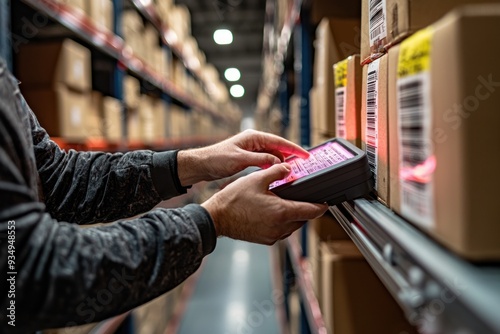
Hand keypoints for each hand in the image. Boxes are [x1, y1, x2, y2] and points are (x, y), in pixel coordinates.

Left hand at [177, 129, 308, 186]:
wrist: (202, 164)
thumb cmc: (217, 159)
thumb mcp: (240, 160)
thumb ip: (260, 160)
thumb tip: (278, 162)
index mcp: (254, 137)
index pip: (279, 142)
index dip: (294, 149)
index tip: (306, 155)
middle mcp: (254, 141)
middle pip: (278, 148)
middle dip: (290, 156)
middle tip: (303, 167)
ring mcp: (251, 149)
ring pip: (272, 155)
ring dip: (281, 163)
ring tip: (292, 172)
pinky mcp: (248, 158)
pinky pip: (265, 161)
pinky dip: (272, 166)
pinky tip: (277, 174)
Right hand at [201, 163, 327, 244]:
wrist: (217, 219)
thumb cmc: (234, 200)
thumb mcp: (257, 179)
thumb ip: (276, 172)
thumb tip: (288, 168)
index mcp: (282, 212)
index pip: (311, 211)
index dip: (321, 206)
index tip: (326, 202)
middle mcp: (280, 228)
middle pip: (303, 219)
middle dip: (305, 209)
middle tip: (302, 198)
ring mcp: (273, 236)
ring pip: (293, 227)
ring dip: (293, 217)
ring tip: (286, 203)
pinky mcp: (265, 240)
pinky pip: (281, 232)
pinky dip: (282, 223)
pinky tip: (273, 212)